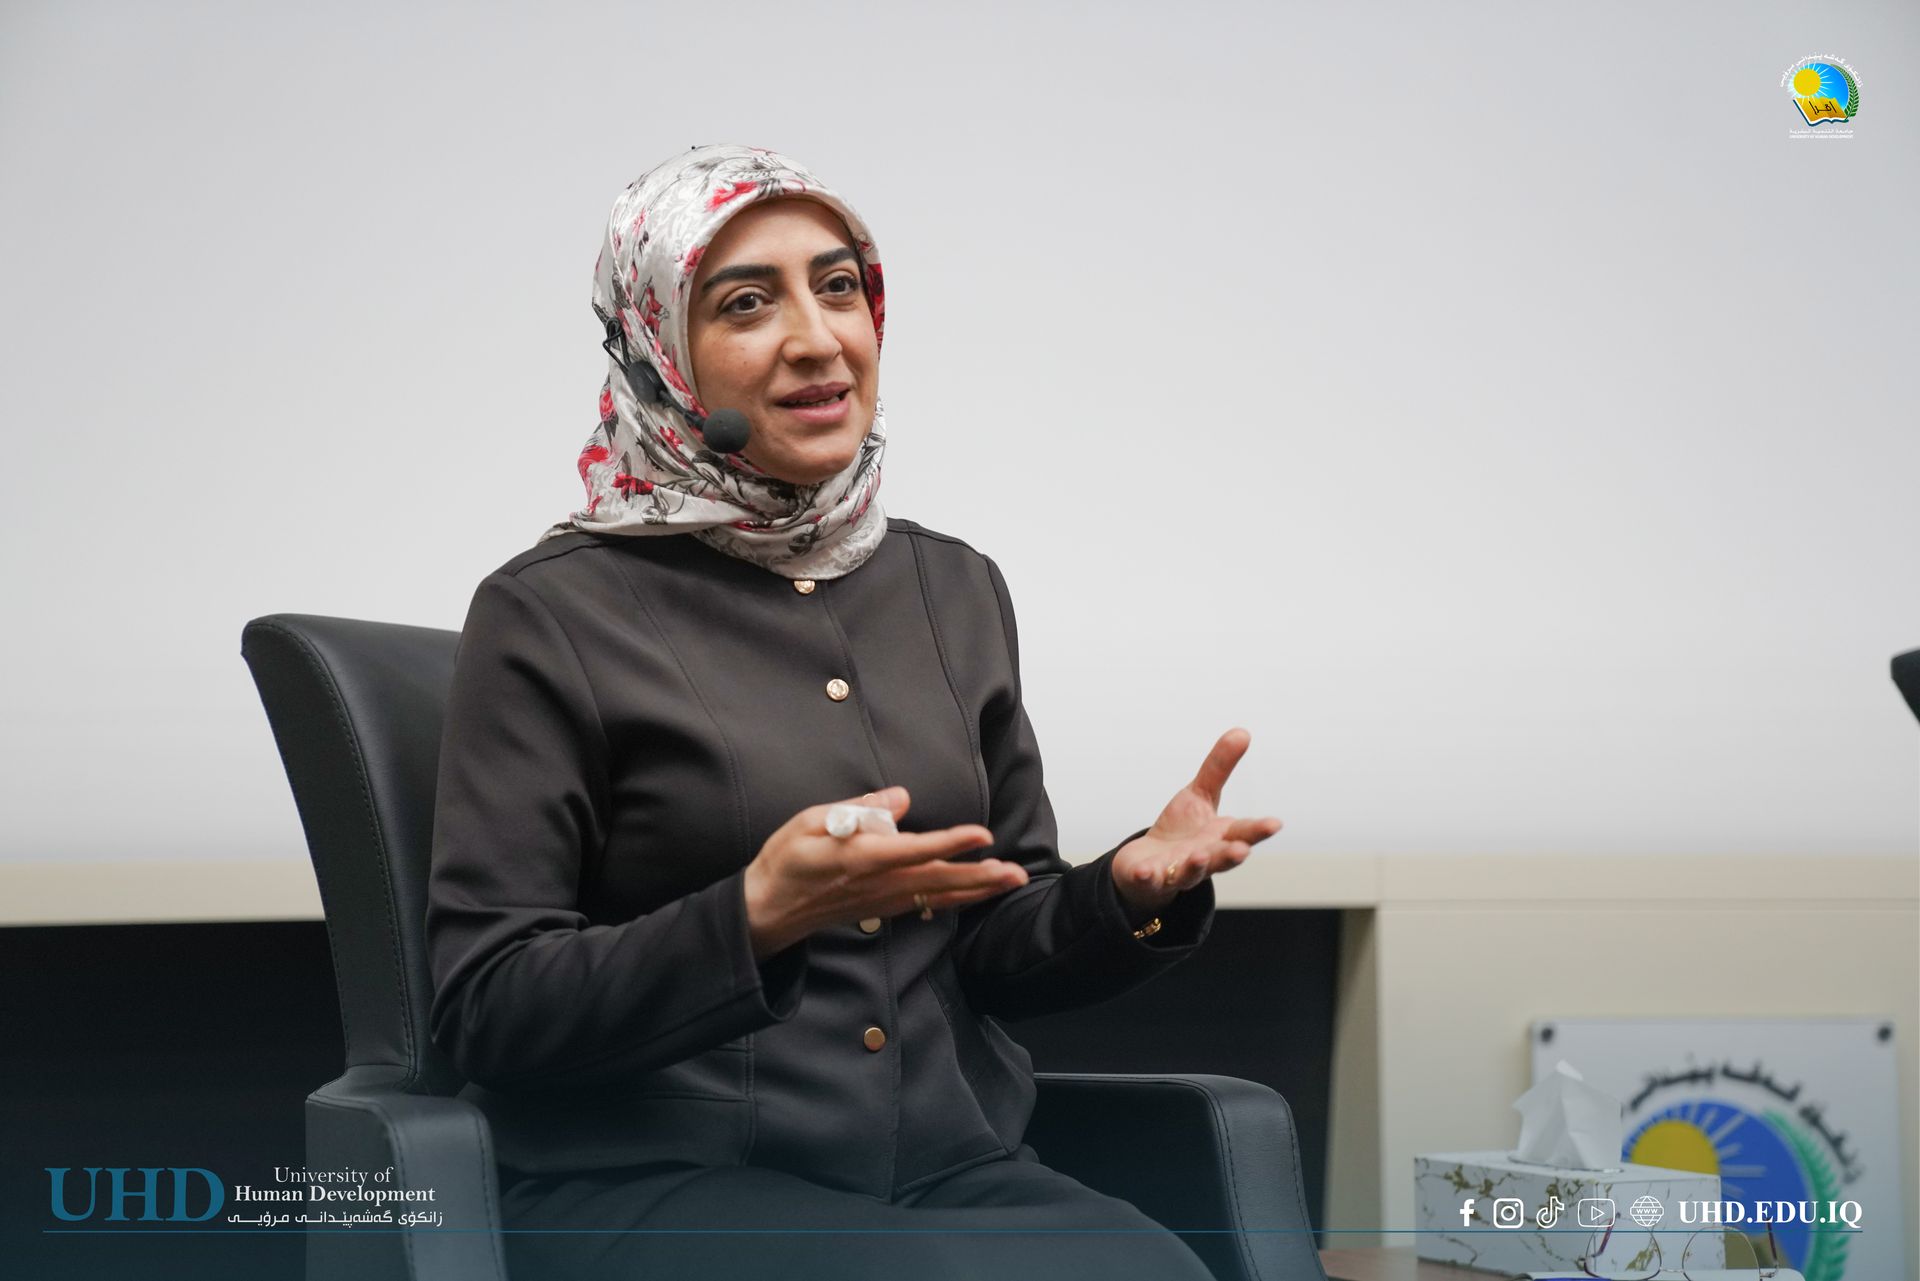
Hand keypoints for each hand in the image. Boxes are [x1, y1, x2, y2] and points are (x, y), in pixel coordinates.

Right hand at [742, 786, 1028, 959]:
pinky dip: (957, 899)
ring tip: (1012, 881)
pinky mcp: (884, 909)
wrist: (769, 909)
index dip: (949, 843)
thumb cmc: (786, 860)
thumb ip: (856, 810)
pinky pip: (928, 904)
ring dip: (978, 889)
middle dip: (980, 876)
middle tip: (1016, 873)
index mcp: (860, 858)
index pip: (913, 849)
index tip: (982, 834)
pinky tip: (979, 894)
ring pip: (939, 895)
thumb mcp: (809, 822)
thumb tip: (900, 798)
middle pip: (938, 879)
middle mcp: (878, 883)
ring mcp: (884, 901)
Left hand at [1111, 728, 1281, 919]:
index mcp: (1220, 837)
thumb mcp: (1200, 794)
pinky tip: (1145, 871)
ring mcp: (1178, 871)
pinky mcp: (1151, 879)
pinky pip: (1150, 880)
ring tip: (1199, 856)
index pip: (1244, 833)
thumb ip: (1219, 768)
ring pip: (1191, 872)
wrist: (1147, 865)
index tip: (1275, 824)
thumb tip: (1242, 732)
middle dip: (1231, 854)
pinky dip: (1148, 877)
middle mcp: (1205, 858)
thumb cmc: (1182, 830)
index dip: (1259, 830)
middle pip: (1221, 858)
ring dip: (1196, 866)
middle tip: (1242, 850)